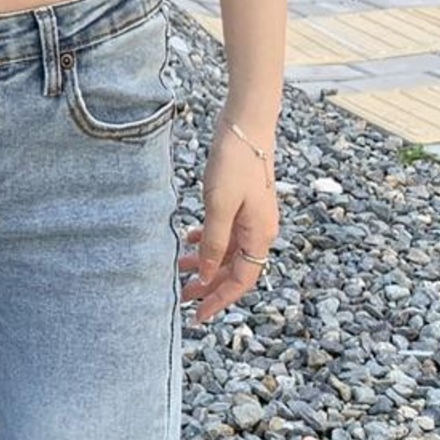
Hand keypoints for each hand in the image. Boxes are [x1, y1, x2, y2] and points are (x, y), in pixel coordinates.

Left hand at [180, 114, 278, 322]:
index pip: (241, 280)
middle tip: (181, 296)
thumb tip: (208, 275)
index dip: (219, 300)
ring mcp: (252, 216)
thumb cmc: (235, 162)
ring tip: (179, 268)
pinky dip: (208, 241)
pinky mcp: (242, 202)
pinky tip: (190, 240)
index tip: (197, 315)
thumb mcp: (220, 206)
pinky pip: (226, 232)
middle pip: (234, 269)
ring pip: (227, 251)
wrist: (247, 124)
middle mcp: (260, 230)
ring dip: (205, 262)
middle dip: (208, 284)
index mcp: (259, 235)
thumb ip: (214, 242)